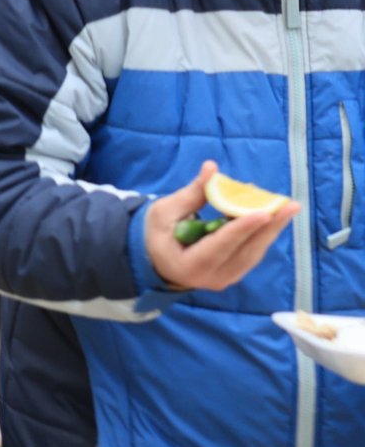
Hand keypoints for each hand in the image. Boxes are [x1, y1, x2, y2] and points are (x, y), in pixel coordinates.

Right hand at [147, 161, 298, 291]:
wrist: (156, 261)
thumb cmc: (157, 234)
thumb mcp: (165, 212)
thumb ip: (192, 194)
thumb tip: (211, 168)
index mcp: (188, 266)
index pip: (219, 246)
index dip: (241, 229)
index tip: (263, 212)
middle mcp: (211, 278)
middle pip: (246, 251)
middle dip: (269, 227)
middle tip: (290, 206)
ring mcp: (226, 278)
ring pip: (254, 253)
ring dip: (272, 229)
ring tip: (289, 208)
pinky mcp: (235, 273)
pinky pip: (253, 252)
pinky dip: (264, 233)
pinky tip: (275, 216)